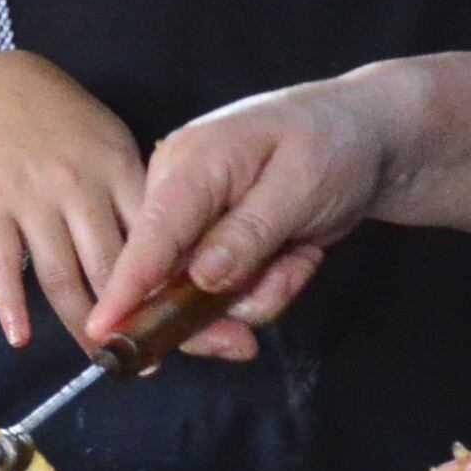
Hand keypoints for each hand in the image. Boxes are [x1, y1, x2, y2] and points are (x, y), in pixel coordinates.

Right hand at [0, 51, 153, 352]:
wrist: (0, 87)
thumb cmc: (71, 125)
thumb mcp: (116, 145)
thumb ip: (142, 198)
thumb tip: (178, 255)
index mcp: (120, 169)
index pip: (154, 241)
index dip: (169, 290)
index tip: (188, 329)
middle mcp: (79, 185)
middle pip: (111, 268)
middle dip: (132, 321)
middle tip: (148, 359)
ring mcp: (33, 196)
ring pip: (61, 276)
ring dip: (82, 325)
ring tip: (101, 357)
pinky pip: (3, 262)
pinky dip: (11, 303)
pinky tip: (22, 337)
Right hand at [85, 68, 416, 363]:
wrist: (368, 137)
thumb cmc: (335, 144)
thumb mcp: (299, 185)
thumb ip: (248, 233)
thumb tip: (201, 277)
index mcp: (190, 164)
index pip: (150, 235)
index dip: (125, 287)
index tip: (103, 332)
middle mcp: (179, 194)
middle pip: (165, 280)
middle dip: (216, 311)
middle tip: (257, 326)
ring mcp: (196, 222)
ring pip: (200, 296)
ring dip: (256, 294)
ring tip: (298, 258)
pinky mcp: (215, 245)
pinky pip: (225, 293)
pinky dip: (264, 288)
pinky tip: (294, 257)